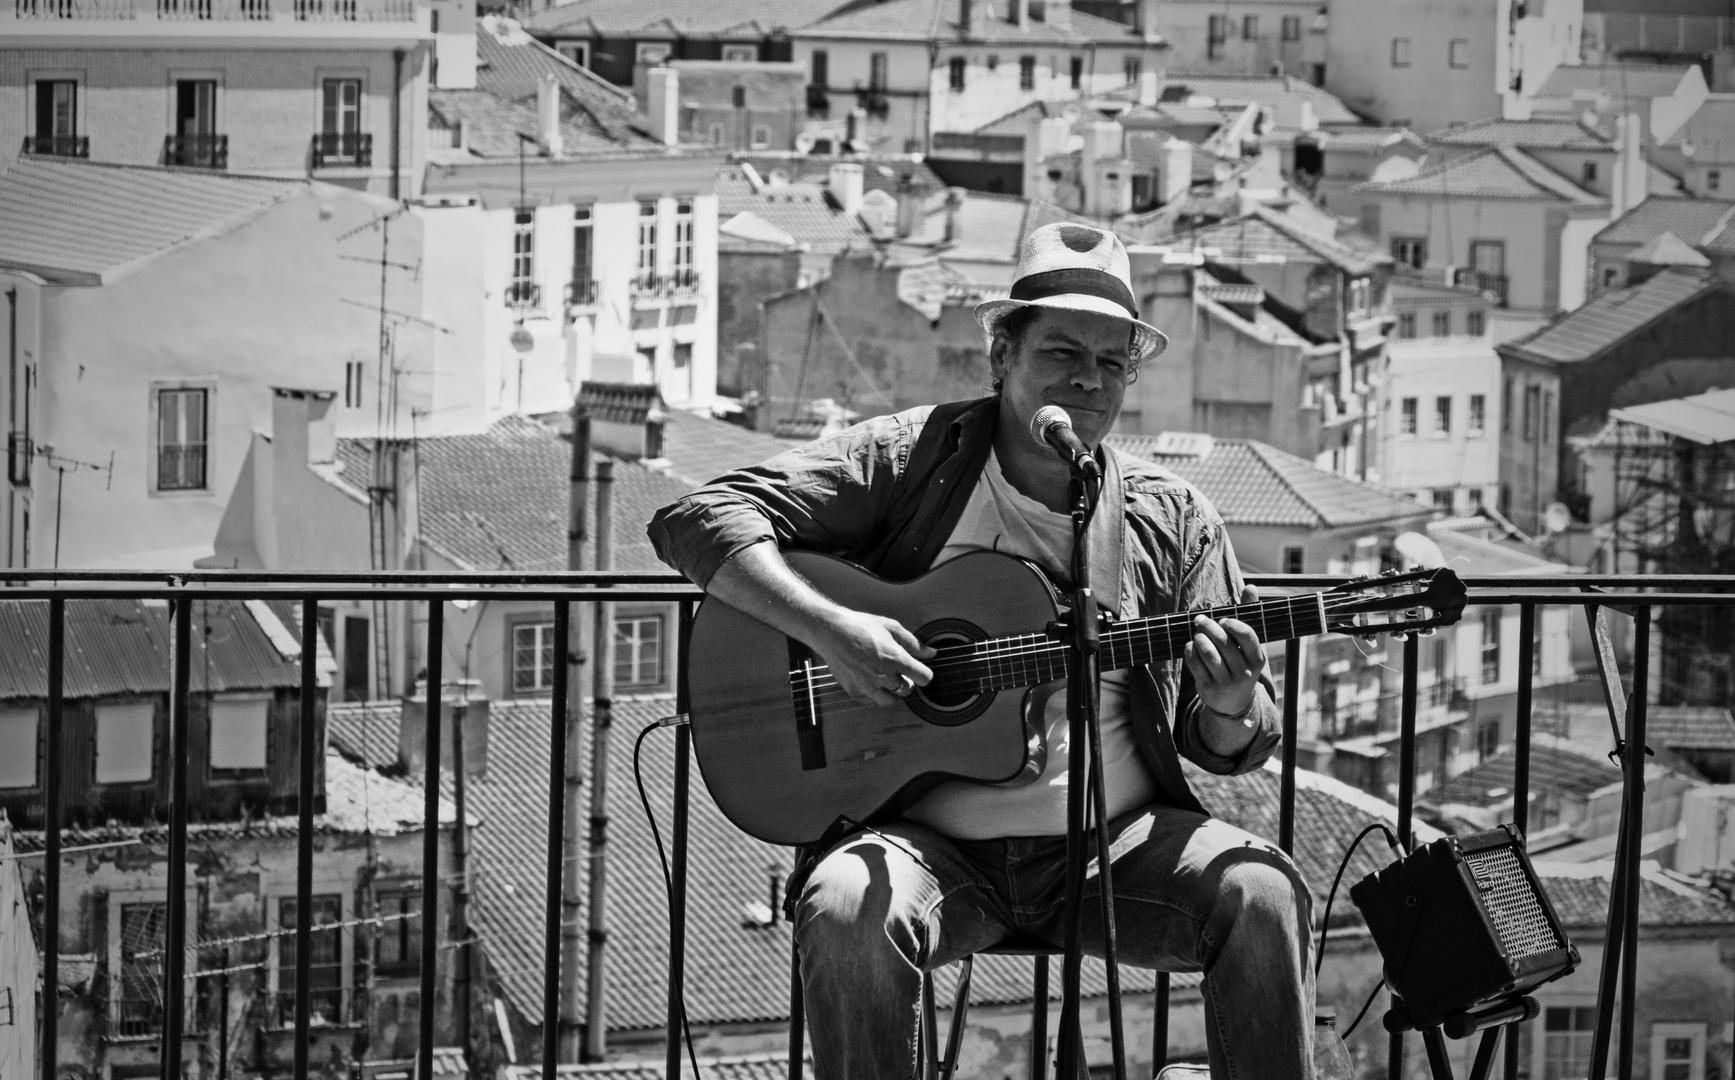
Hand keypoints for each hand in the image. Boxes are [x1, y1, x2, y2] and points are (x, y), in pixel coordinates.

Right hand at [812, 607, 935, 707]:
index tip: (920, 671)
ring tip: (888, 680)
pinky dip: (875, 695)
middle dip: (907, 681)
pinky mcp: (854, 691)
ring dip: (893, 692)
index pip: (923, 677)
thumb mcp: (891, 628)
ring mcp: (867, 685)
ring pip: (890, 701)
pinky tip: (873, 682)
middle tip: (900, 672)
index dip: (924, 674)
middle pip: (907, 690)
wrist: (831, 631)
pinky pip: (872, 701)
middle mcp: (883, 675)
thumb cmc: (860, 626)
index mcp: (895, 658)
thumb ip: (913, 643)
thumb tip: (931, 653)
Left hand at [1184, 584, 1266, 719]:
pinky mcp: (1208, 689)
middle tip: (1199, 620)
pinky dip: (1190, 651)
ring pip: (1208, 653)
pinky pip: (1195, 664)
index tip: (1223, 620)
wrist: (1234, 702)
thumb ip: (1249, 615)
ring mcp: (1226, 682)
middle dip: (1208, 627)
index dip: (1233, 624)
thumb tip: (1250, 586)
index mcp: (1257, 659)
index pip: (1248, 636)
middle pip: (1223, 642)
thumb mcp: (1248, 645)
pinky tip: (1191, 646)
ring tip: (1197, 635)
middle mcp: (1245, 672)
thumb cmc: (1240, 663)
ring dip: (1199, 639)